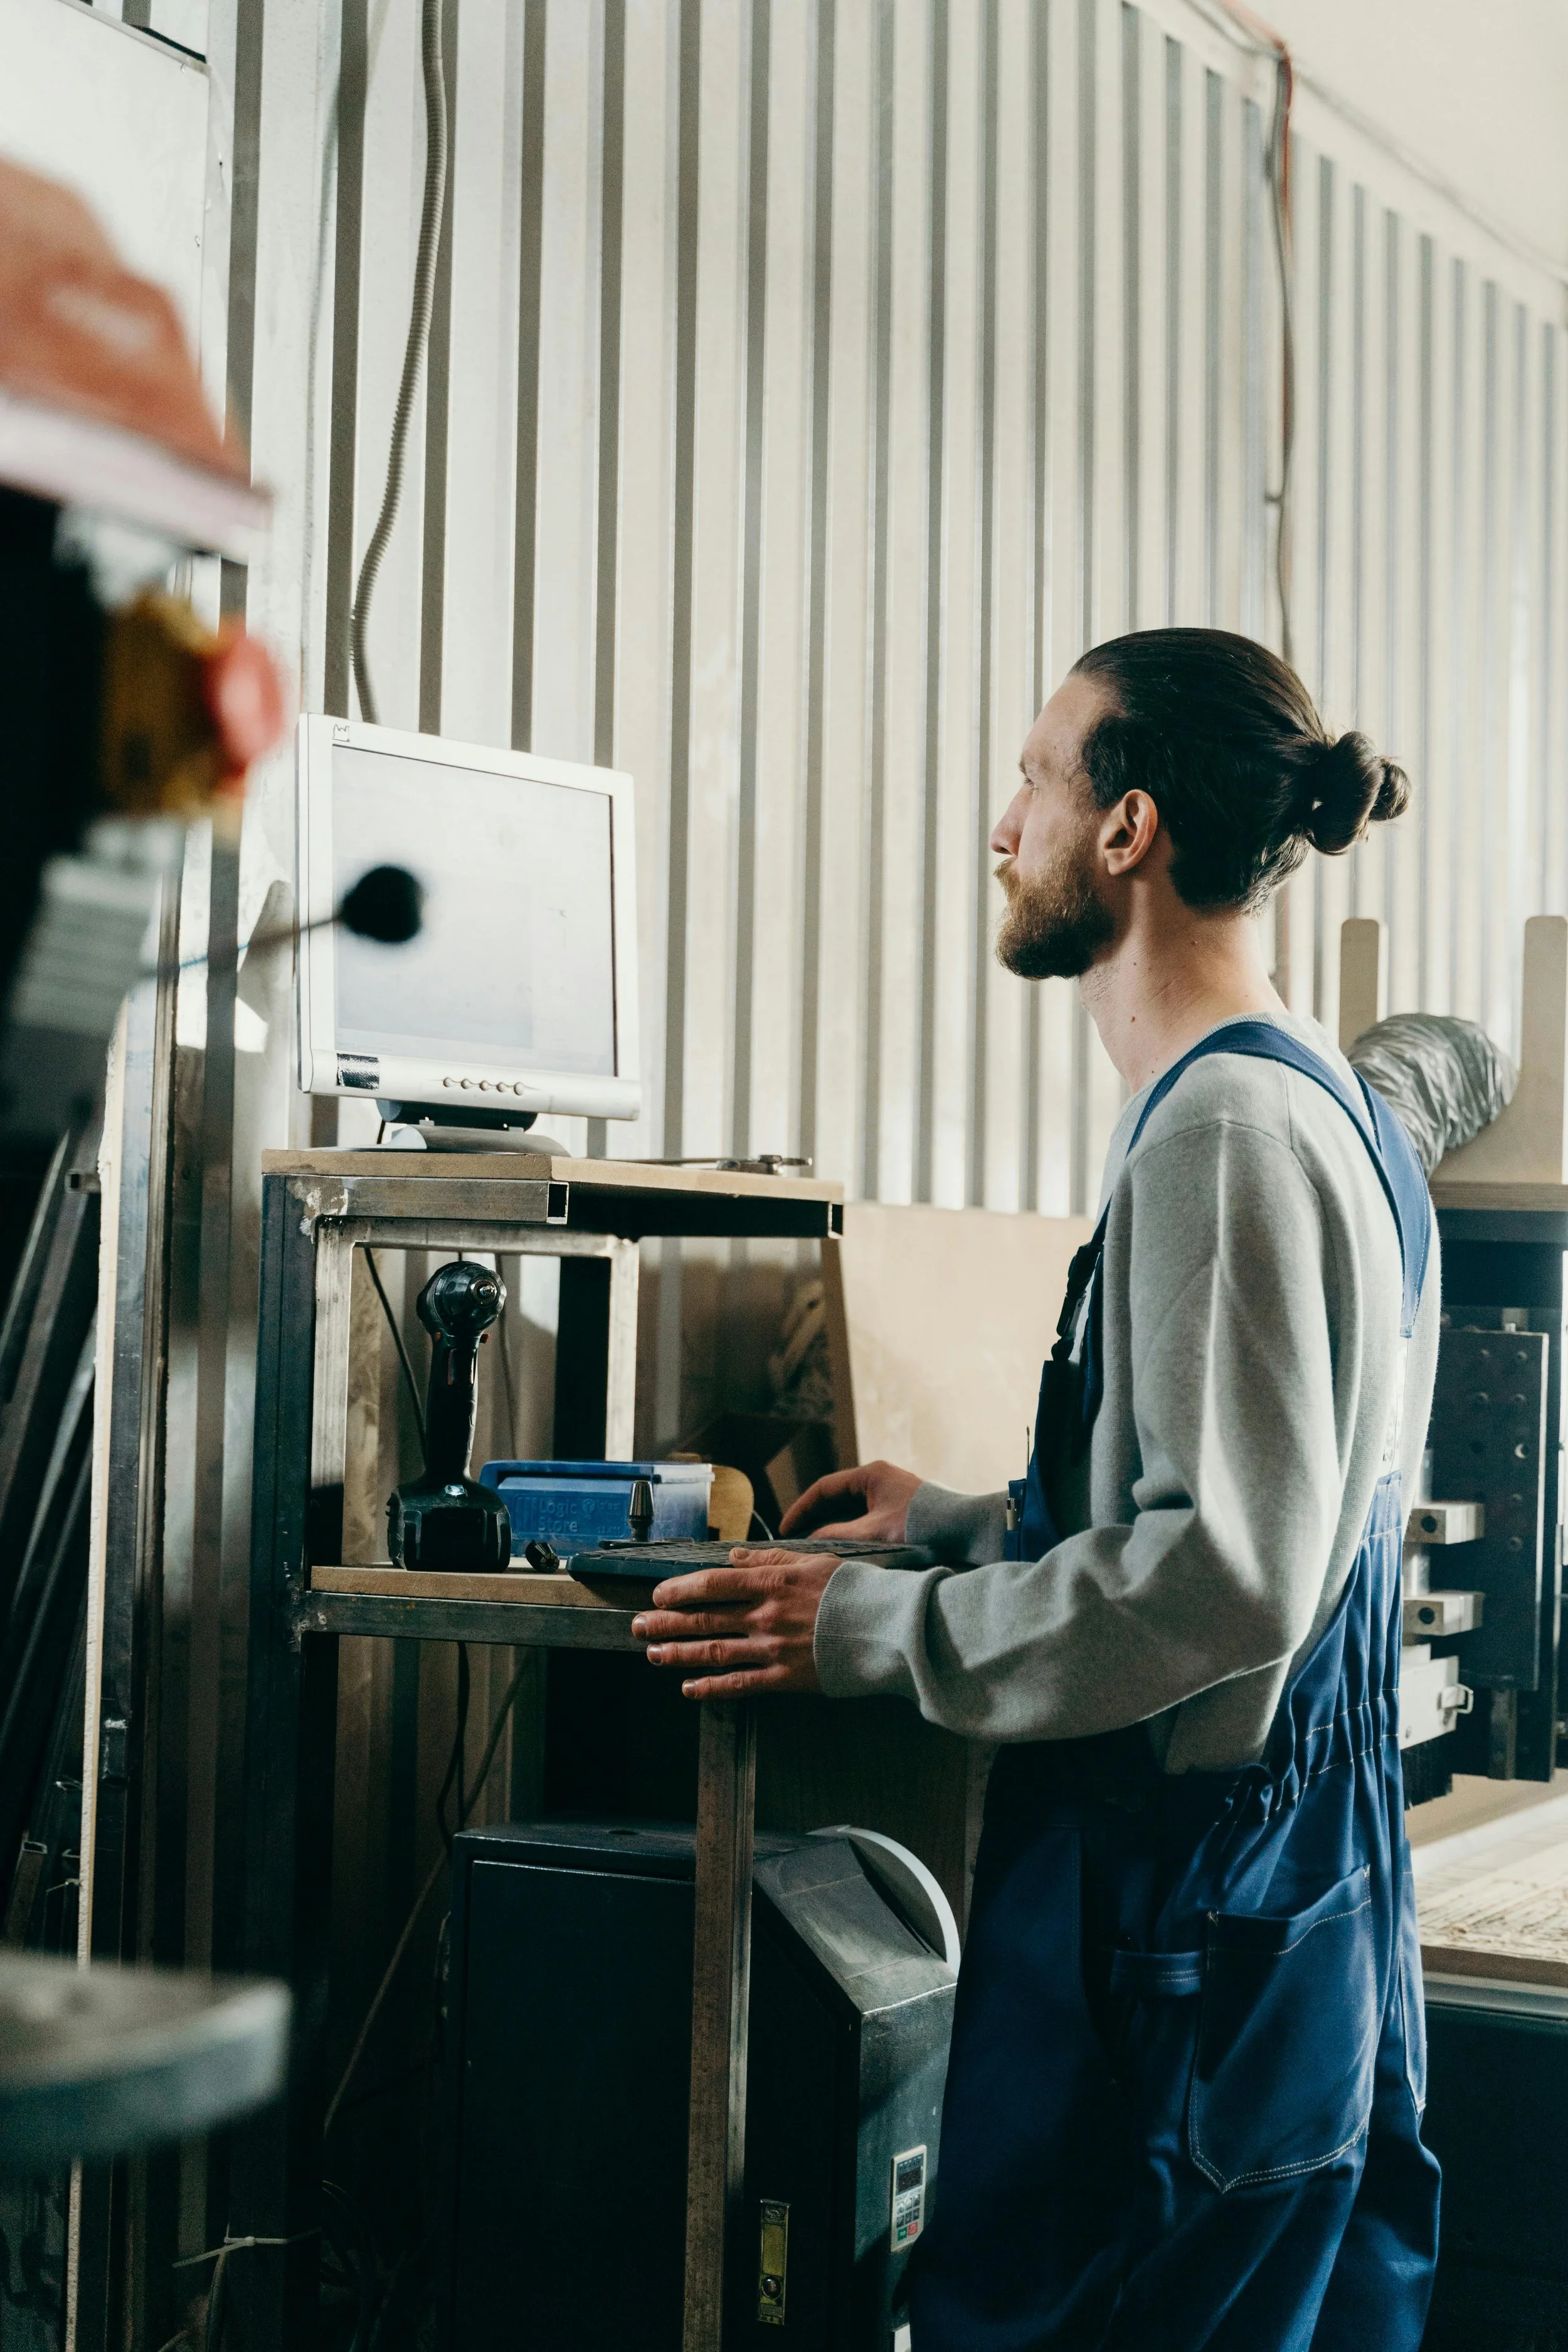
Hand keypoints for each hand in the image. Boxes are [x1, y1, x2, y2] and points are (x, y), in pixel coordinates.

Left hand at [632, 1547, 838, 1698]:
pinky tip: (689, 1688)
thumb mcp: (812, 1561)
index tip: (659, 1595)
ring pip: (714, 1651)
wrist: (886, 1628)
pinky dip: (711, 1687)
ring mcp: (772, 1648)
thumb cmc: (853, 1590)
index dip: (680, 1590)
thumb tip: (733, 1558)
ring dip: (679, 1653)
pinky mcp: (785, 1678)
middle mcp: (765, 1615)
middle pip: (704, 1618)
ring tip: (654, 1654)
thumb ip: (769, 1560)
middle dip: (666, 1623)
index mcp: (772, 1582)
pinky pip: (739, 1684)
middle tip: (638, 1627)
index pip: (712, 1584)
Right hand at [778, 1458, 919, 1542]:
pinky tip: (840, 1550)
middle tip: (794, 1543)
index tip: (784, 1530)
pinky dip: (849, 1532)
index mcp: (870, 1474)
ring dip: (831, 1528)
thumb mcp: (873, 1532)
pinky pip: (864, 1519)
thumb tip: (810, 1541)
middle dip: (814, 1520)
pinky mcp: (898, 1511)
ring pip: (849, 1511)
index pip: (823, 1488)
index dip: (800, 1509)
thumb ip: (837, 1535)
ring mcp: (889, 1495)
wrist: (966, 1531)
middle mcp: (878, 1479)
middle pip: (835, 1499)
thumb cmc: (922, 1526)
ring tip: (812, 1549)